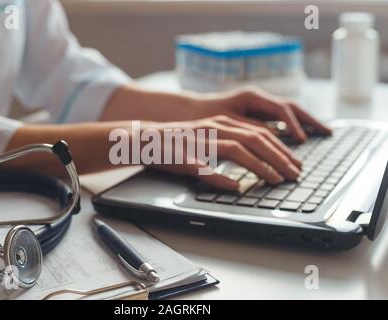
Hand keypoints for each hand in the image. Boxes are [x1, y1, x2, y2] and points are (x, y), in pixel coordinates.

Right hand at [143, 115, 301, 190]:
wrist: (145, 140)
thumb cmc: (179, 144)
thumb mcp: (208, 143)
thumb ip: (228, 151)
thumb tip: (245, 175)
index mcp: (224, 123)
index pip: (260, 132)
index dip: (281, 148)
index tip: (295, 163)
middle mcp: (216, 127)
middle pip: (256, 138)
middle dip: (280, 157)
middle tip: (296, 173)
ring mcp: (201, 140)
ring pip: (239, 149)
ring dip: (261, 166)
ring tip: (277, 179)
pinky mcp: (186, 155)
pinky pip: (206, 168)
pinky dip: (222, 178)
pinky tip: (235, 187)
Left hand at [196, 86, 331, 141]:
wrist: (188, 112)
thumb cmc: (202, 119)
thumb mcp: (222, 126)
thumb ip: (249, 129)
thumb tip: (272, 142)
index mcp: (250, 97)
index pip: (280, 109)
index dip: (293, 125)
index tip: (303, 140)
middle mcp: (258, 98)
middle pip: (291, 107)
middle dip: (310, 120)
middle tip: (328, 133)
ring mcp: (259, 105)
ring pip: (289, 111)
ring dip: (306, 123)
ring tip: (324, 133)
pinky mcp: (257, 113)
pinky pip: (281, 118)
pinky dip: (294, 126)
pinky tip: (302, 137)